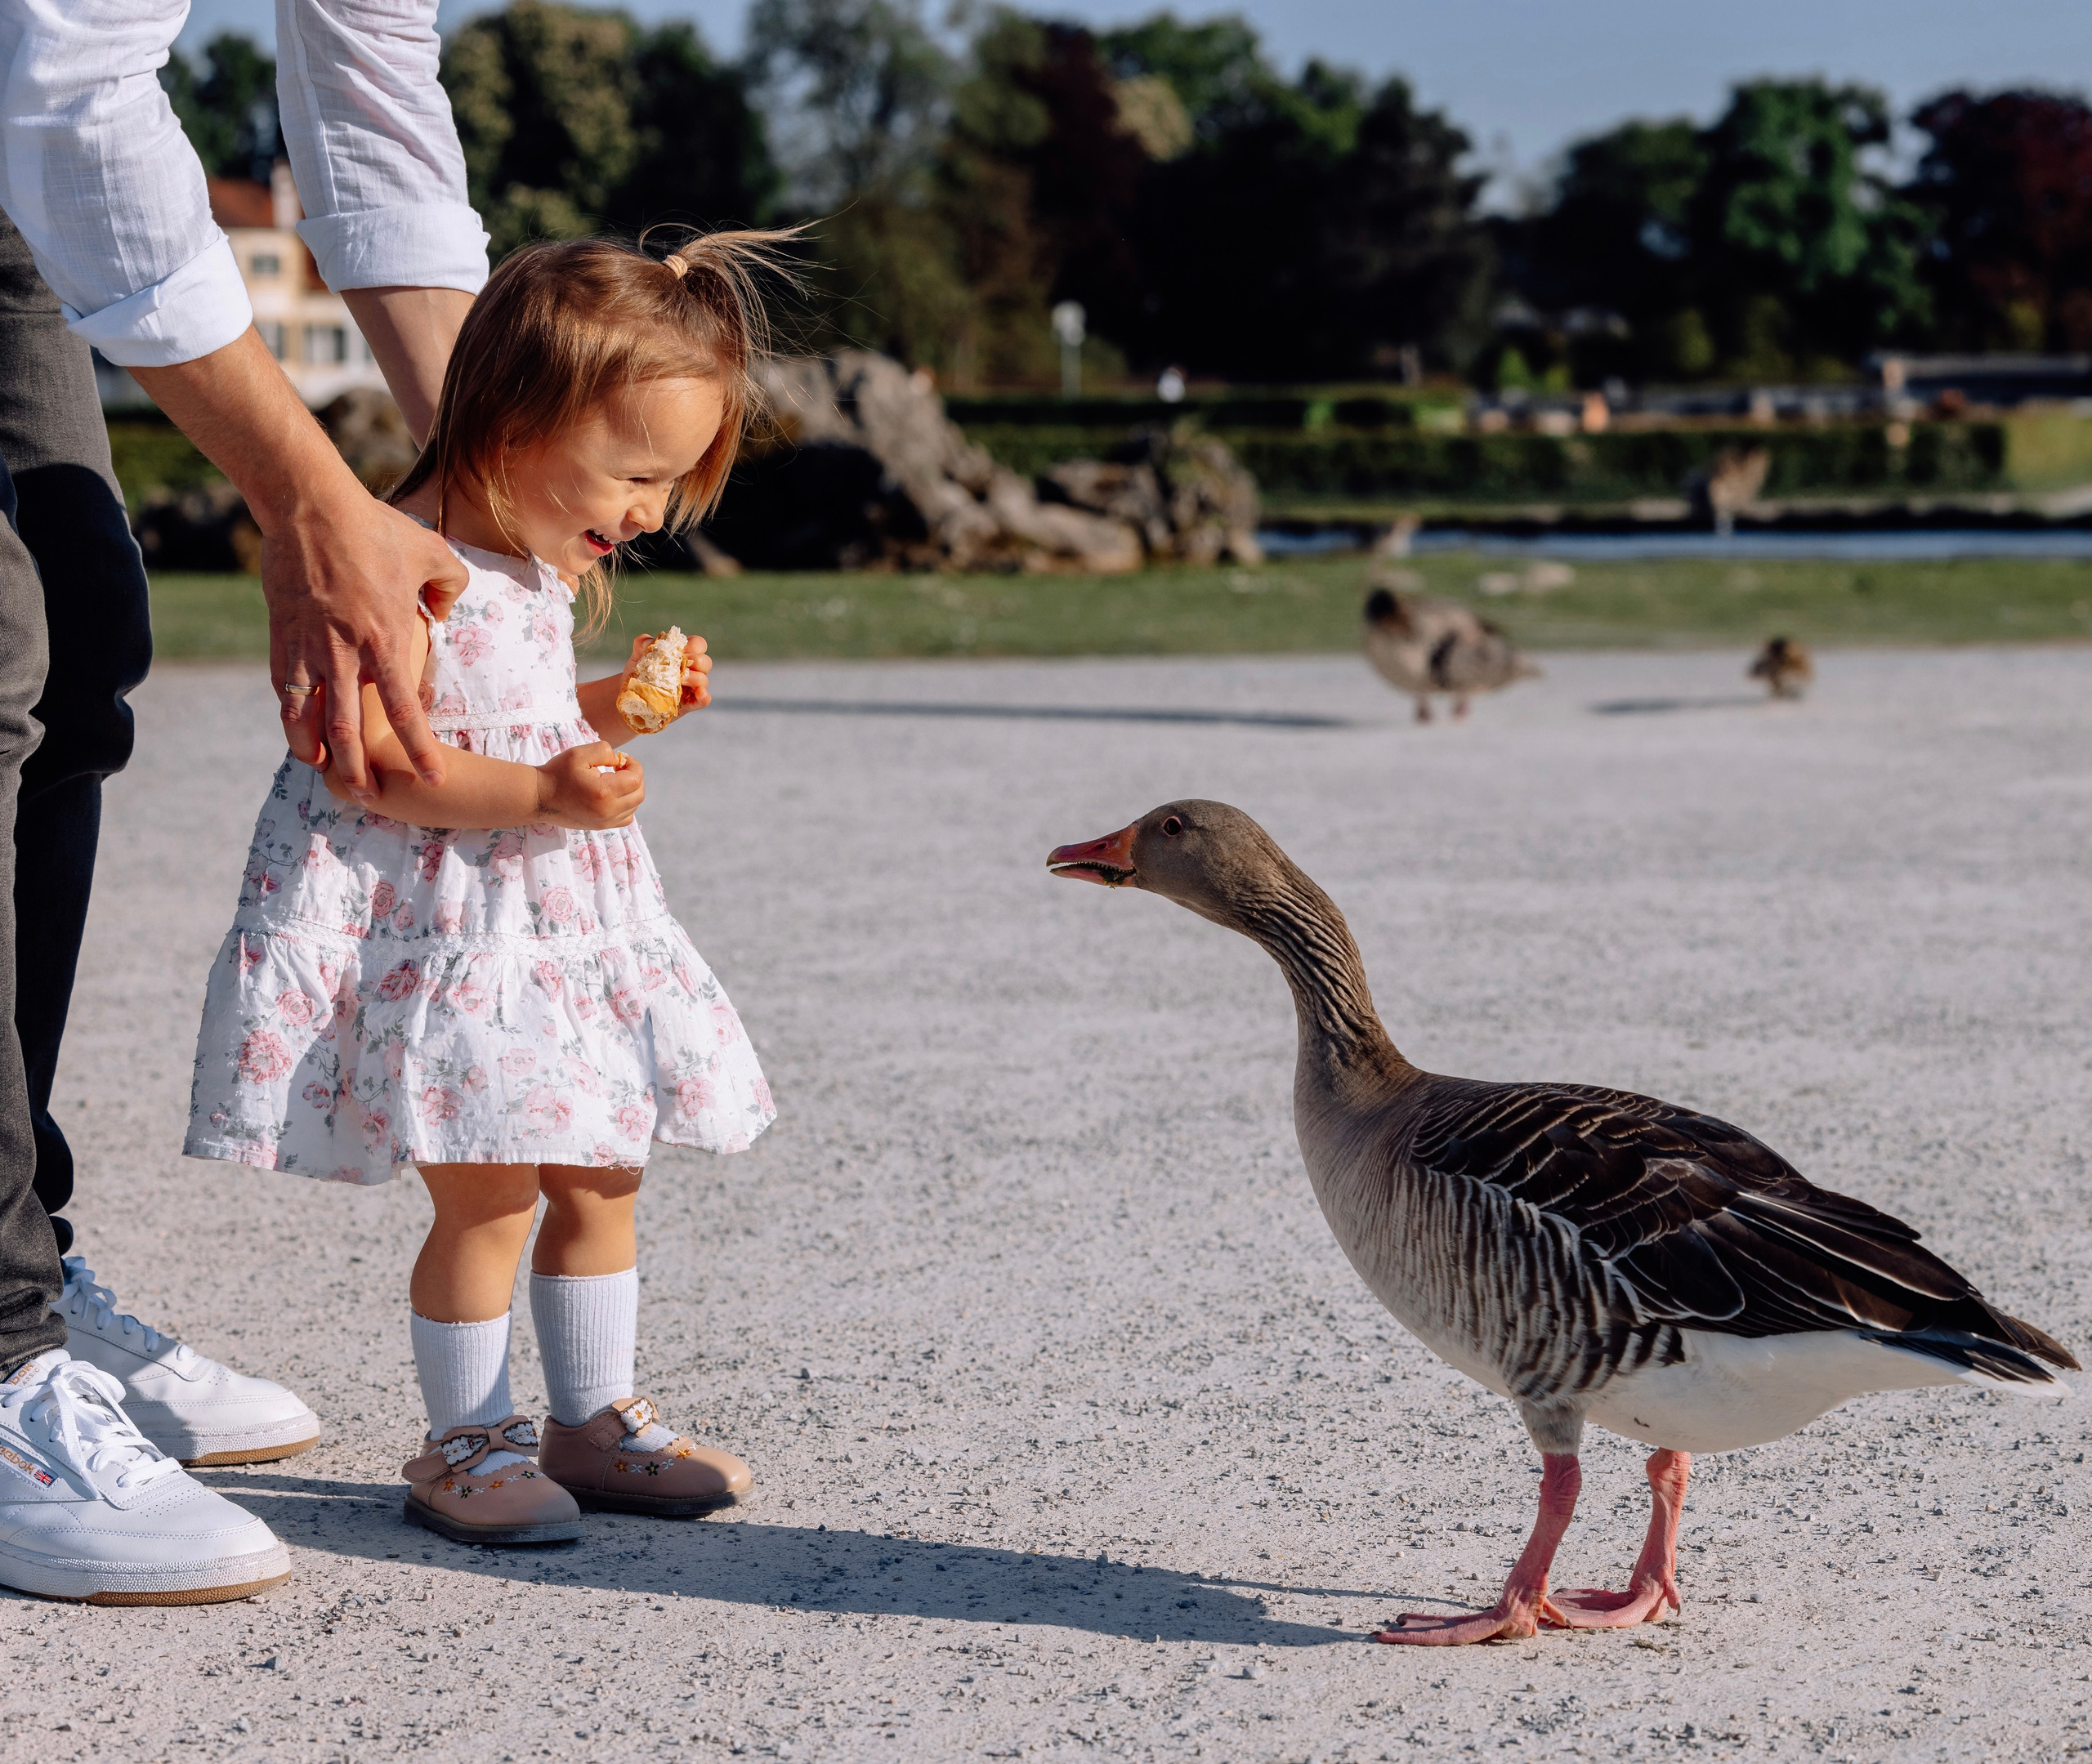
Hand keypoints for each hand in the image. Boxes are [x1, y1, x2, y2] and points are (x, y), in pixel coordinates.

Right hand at [264, 493, 467, 797]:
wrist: (309, 505)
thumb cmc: (375, 527)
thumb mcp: (432, 553)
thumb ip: (450, 586)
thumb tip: (442, 614)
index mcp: (386, 638)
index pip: (406, 709)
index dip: (419, 749)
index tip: (433, 777)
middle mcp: (344, 652)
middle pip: (348, 730)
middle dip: (358, 770)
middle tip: (370, 799)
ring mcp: (306, 646)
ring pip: (306, 718)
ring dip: (315, 752)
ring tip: (325, 775)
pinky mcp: (279, 636)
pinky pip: (284, 689)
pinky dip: (291, 717)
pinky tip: (300, 734)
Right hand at [535, 742, 644, 828]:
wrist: (539, 797)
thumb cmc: (557, 773)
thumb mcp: (579, 753)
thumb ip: (604, 751)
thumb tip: (620, 761)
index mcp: (604, 792)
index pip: (636, 779)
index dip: (633, 765)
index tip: (621, 759)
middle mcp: (608, 811)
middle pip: (638, 794)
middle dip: (634, 777)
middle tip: (620, 768)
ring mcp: (605, 822)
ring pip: (634, 807)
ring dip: (631, 791)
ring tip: (615, 780)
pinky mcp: (600, 827)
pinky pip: (625, 818)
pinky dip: (626, 805)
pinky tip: (613, 795)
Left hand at [621, 630, 712, 716]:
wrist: (630, 697)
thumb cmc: (638, 674)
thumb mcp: (637, 656)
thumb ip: (642, 643)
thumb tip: (650, 642)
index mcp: (682, 654)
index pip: (699, 644)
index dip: (694, 645)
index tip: (681, 650)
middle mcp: (691, 670)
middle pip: (706, 662)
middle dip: (696, 661)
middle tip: (680, 666)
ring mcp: (691, 688)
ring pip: (705, 680)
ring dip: (695, 678)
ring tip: (680, 680)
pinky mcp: (689, 704)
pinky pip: (704, 700)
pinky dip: (704, 696)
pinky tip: (699, 693)